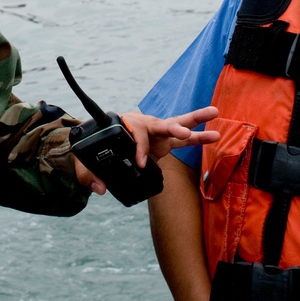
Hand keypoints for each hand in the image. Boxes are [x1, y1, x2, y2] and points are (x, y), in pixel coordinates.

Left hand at [74, 107, 217, 193]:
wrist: (102, 141)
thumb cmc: (94, 148)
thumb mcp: (84, 160)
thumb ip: (88, 174)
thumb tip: (100, 188)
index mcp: (123, 126)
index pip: (136, 134)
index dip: (139, 148)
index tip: (141, 163)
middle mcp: (142, 125)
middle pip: (158, 124)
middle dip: (170, 127)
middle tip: (180, 133)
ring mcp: (155, 133)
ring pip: (176, 125)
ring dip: (195, 122)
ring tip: (214, 112)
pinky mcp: (165, 142)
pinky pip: (184, 138)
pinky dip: (198, 136)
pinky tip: (215, 135)